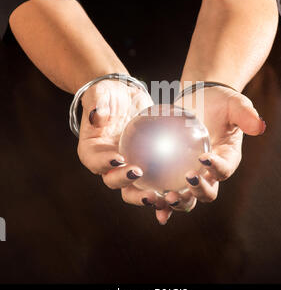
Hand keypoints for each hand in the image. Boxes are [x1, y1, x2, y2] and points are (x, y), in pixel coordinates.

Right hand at [77, 79, 172, 222]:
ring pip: (133, 189)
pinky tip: (179, 191)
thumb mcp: (100, 93)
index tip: (119, 158)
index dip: (103, 164)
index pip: (94, 161)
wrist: (125, 97)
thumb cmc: (108, 94)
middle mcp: (107, 163)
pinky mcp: (145, 165)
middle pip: (113, 181)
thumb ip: (96, 102)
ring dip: (144, 196)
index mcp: (92, 150)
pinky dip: (163, 190)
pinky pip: (153, 181)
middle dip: (125, 183)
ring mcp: (126, 167)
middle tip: (139, 173)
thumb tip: (96, 115)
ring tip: (158, 196)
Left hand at [165, 85, 265, 211]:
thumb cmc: (219, 102)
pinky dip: (160, 202)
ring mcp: (191, 175)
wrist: (198, 100)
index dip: (216, 168)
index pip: (224, 169)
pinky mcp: (172, 173)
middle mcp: (210, 173)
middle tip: (187, 181)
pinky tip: (150, 199)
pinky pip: (167, 190)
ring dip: (177, 202)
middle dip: (198, 192)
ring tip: (166, 197)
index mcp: (227, 158)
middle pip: (207, 193)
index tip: (204, 158)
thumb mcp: (234, 103)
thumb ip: (245, 113)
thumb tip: (259, 127)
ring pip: (187, 198)